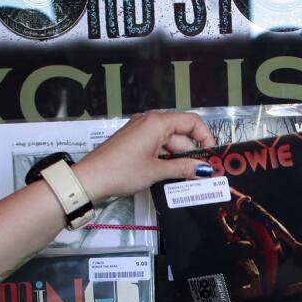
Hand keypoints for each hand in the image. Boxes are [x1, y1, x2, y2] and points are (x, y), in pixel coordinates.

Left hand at [74, 111, 215, 199]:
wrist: (89, 180)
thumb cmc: (121, 171)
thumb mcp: (156, 170)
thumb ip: (183, 168)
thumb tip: (205, 169)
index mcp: (157, 122)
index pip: (192, 122)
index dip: (206, 137)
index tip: (212, 156)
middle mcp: (149, 122)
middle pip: (181, 135)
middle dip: (192, 154)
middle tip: (202, 175)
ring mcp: (140, 132)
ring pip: (169, 143)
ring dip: (179, 160)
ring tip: (188, 179)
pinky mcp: (134, 143)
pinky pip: (157, 148)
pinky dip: (166, 160)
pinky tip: (171, 175)